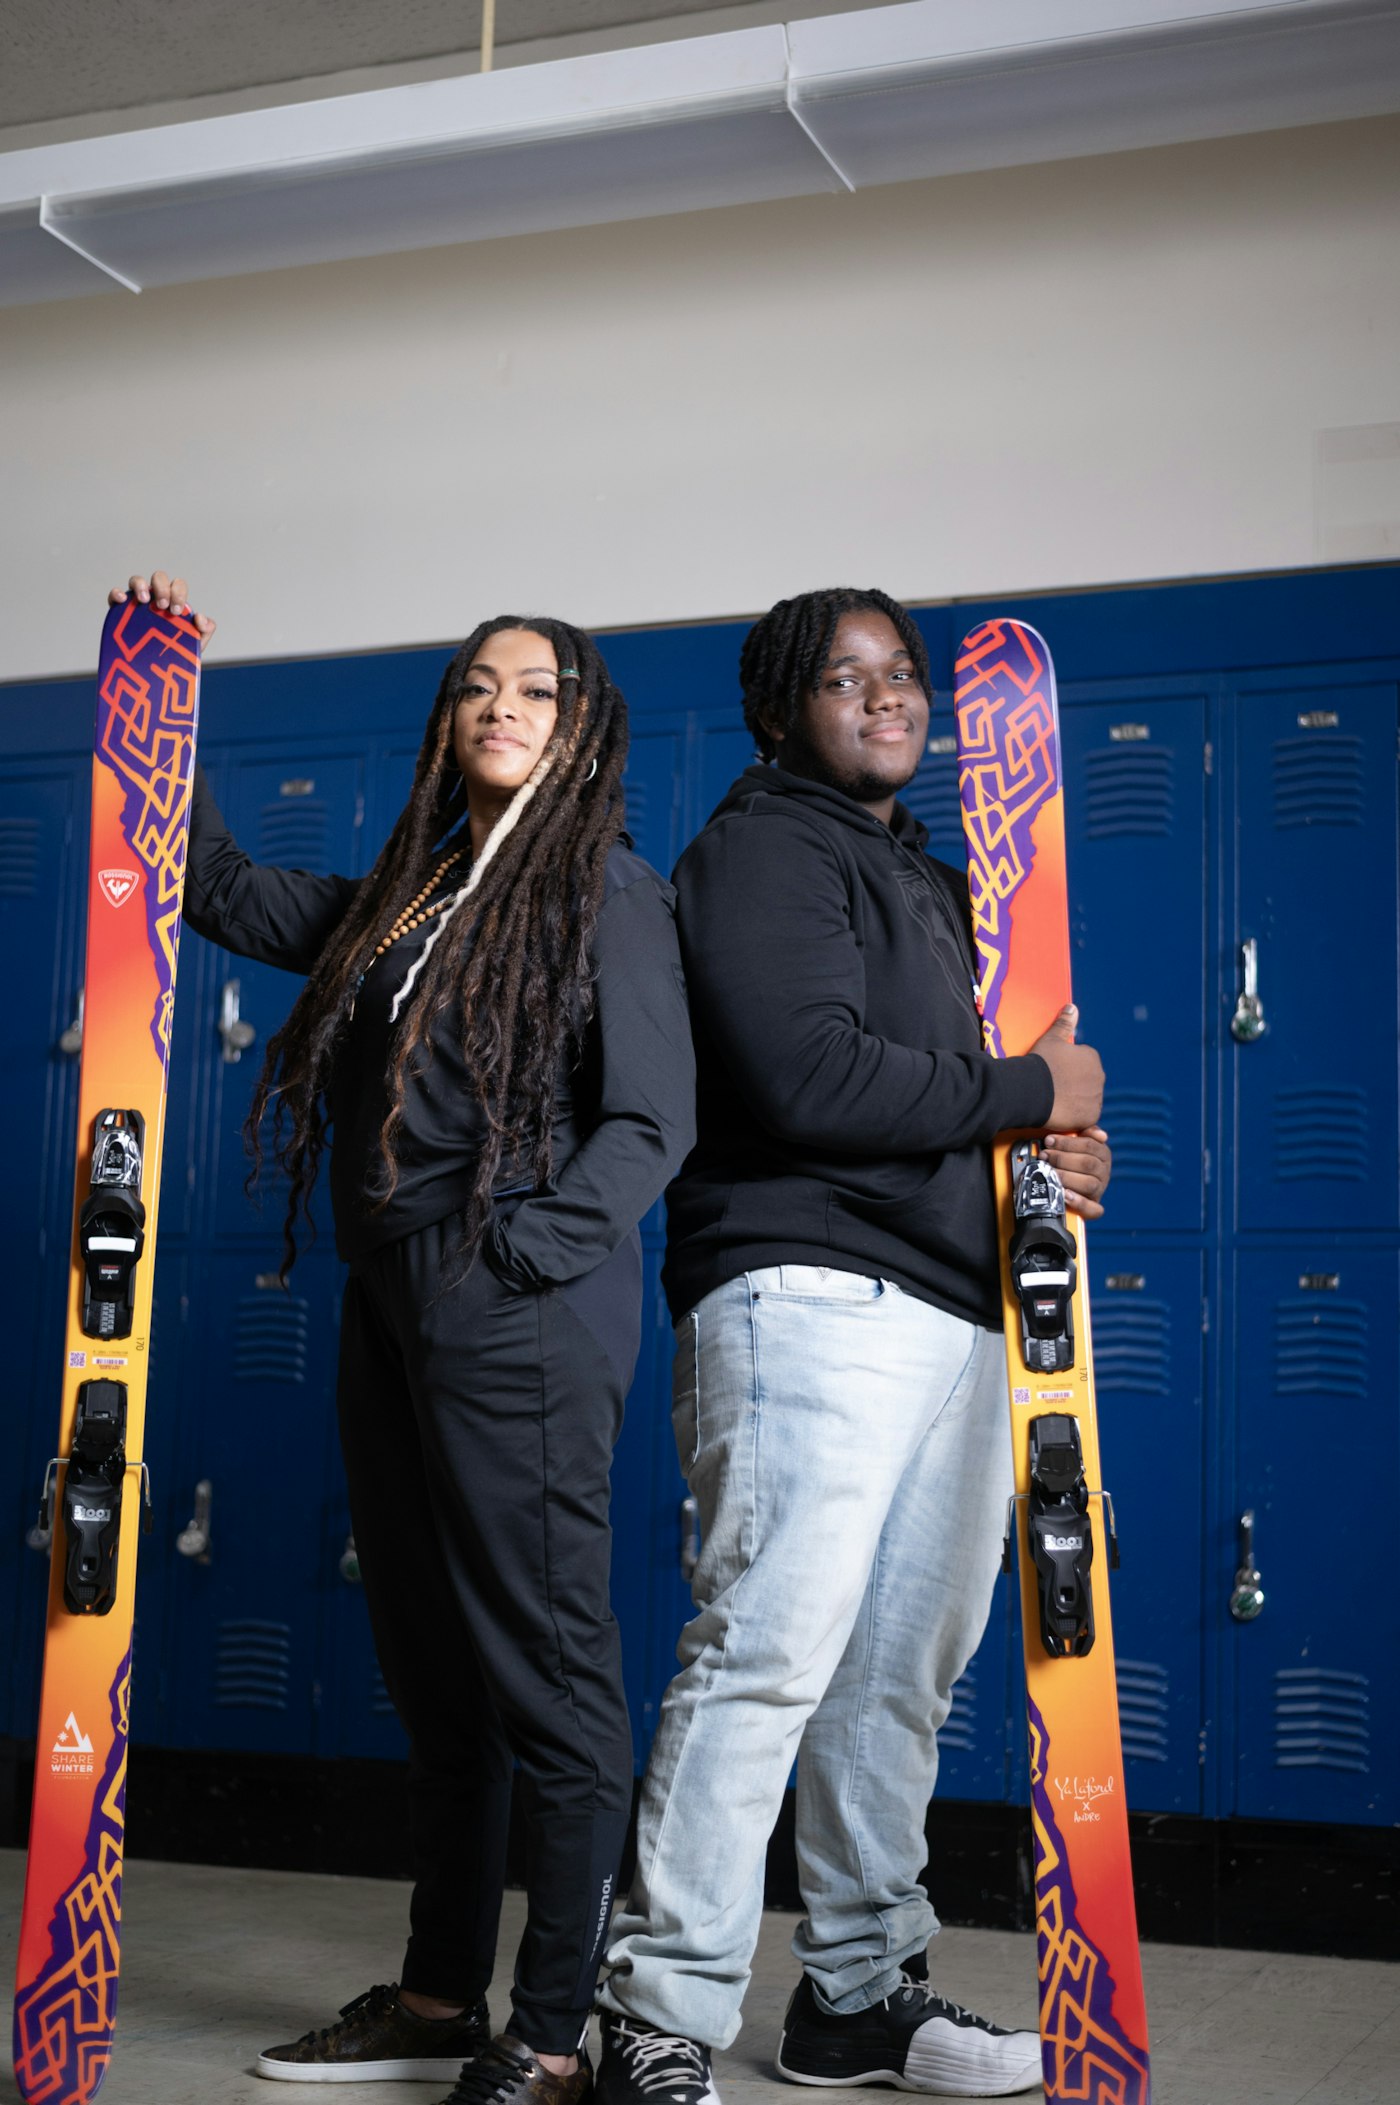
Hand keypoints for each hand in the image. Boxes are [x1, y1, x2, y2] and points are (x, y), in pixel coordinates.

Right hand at [109, 570, 216, 647]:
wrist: (156, 671)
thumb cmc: (176, 651)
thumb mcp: (195, 643)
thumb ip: (205, 630)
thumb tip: (200, 618)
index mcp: (174, 600)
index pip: (178, 585)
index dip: (178, 593)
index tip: (176, 611)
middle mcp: (155, 597)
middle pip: (159, 578)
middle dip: (162, 588)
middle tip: (164, 607)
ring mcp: (137, 602)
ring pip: (137, 580)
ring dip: (140, 585)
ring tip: (144, 600)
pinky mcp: (120, 610)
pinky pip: (115, 595)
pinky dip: (117, 593)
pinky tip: (121, 599)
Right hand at [1028, 1004, 1103, 1131]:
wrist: (1032, 1090)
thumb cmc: (1041, 1063)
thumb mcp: (1050, 1039)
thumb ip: (1064, 1023)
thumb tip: (1072, 1007)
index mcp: (1092, 1057)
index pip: (1083, 1061)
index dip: (1067, 1067)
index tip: (1054, 1071)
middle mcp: (1099, 1077)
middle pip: (1086, 1081)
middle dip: (1074, 1083)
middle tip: (1054, 1086)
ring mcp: (1096, 1098)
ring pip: (1086, 1098)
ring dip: (1075, 1099)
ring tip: (1056, 1099)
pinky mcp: (1090, 1116)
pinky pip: (1085, 1115)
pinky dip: (1075, 1114)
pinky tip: (1061, 1111)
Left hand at [1041, 1125, 1111, 1219]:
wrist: (1072, 1185)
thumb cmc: (1070, 1158)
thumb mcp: (1076, 1142)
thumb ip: (1084, 1132)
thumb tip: (1102, 1135)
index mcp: (1102, 1154)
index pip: (1089, 1145)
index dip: (1067, 1142)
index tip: (1048, 1140)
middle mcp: (1104, 1172)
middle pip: (1088, 1164)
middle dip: (1062, 1158)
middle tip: (1044, 1156)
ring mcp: (1100, 1190)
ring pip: (1089, 1184)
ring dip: (1066, 1177)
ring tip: (1050, 1173)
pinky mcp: (1094, 1207)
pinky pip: (1093, 1209)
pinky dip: (1079, 1203)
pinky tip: (1065, 1195)